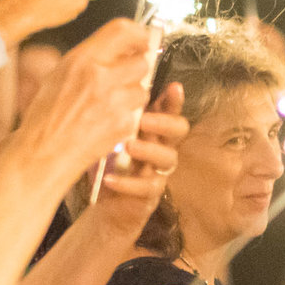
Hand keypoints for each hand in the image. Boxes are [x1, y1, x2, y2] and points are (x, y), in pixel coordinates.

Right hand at [10, 19, 157, 183]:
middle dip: (136, 72)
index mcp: (81, 59)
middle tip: (123, 80)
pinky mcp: (122, 123)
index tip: (141, 42)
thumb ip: (89, 60)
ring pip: (143, 89)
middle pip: (141, 62)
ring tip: (109, 105)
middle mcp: (99, 76)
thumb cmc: (46, 115)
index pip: (122, 30)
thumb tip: (118, 47)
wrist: (42, 153)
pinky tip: (107, 123)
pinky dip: (127, 118)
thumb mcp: (59, 75)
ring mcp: (113, 101)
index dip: (138, 35)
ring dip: (132, 96)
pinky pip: (137, 113)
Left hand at [90, 83, 186, 235]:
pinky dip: (128, 183)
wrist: (105, 203)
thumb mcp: (107, 133)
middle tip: (143, 119)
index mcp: (152, 130)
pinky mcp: (150, 195)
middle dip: (165, 122)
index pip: (169, 110)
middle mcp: (161, 147)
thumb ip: (113, 113)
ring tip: (128, 147)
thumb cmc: (105, 161)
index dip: (174, 100)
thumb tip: (104, 81)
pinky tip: (110, 178)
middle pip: (179, 130)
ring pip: (168, 158)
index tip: (174, 87)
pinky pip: (148, 187)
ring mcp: (159, 171)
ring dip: (149, 150)